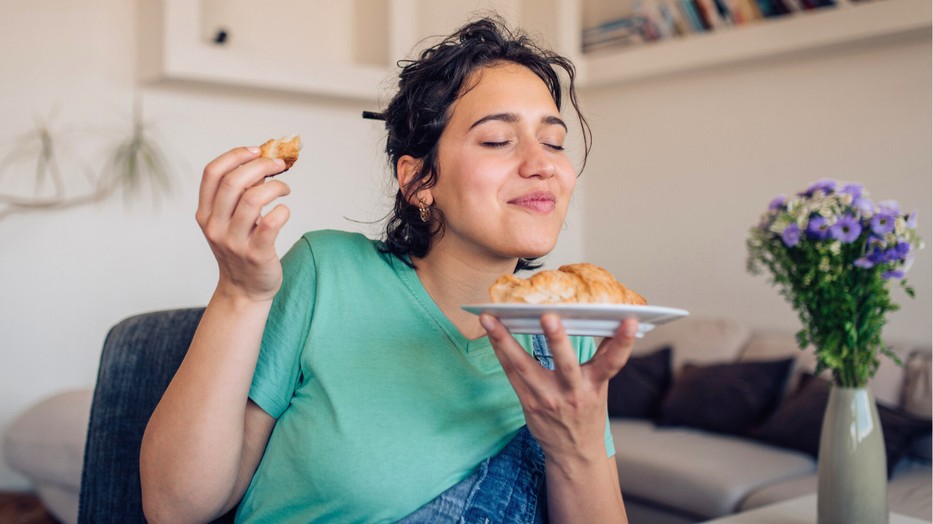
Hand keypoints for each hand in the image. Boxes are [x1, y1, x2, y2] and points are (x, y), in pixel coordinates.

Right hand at [196, 146, 291, 301]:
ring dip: (275, 187)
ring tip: (284, 189)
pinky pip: (271, 223)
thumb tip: (262, 162)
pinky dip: (283, 211)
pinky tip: (284, 211)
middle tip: (279, 166)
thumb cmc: (240, 249)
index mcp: (205, 213)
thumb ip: (238, 195)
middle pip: (233, 182)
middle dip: (260, 165)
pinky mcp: (256, 254)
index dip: (235, 155)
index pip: (212, 173)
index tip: (256, 150)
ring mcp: (234, 241)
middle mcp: (215, 226)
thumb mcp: (228, 221)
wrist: (243, 290)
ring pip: (253, 199)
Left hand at [481, 313, 637, 465]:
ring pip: (524, 366)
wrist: (574, 452)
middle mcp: (573, 392)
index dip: (623, 343)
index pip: (613, 362)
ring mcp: (548, 398)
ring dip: (505, 340)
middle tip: (549, 317)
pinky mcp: (528, 402)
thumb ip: (602, 357)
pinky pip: (511, 373)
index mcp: (595, 385)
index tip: (630, 321)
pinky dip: (500, 351)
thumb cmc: (587, 414)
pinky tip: (490, 332)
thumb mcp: (600, 387)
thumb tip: (610, 323)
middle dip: (557, 340)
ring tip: (490, 319)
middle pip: (565, 364)